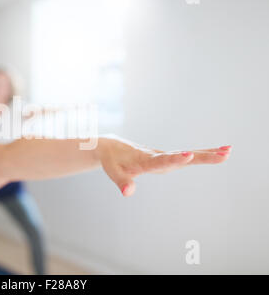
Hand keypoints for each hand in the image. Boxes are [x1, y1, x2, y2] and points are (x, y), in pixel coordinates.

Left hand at [96, 136, 231, 196]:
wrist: (112, 147)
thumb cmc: (113, 161)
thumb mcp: (114, 172)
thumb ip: (122, 182)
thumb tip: (128, 192)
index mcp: (145, 161)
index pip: (161, 160)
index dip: (174, 159)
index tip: (188, 154)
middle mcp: (157, 156)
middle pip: (182, 156)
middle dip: (201, 156)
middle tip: (223, 154)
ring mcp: (163, 156)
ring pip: (188, 154)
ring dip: (207, 154)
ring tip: (228, 152)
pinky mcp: (166, 157)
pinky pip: (186, 155)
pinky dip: (202, 153)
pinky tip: (219, 152)